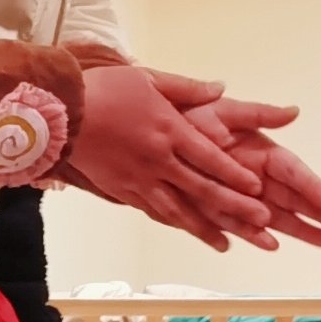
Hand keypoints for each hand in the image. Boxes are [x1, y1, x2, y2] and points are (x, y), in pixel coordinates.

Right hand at [59, 64, 277, 248]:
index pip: (210, 157)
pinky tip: (187, 232)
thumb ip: (188, 88)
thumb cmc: (103, 90)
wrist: (59, 114)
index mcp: (168, 130)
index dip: (235, 174)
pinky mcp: (121, 190)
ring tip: (227, 243)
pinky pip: (152, 211)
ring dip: (204, 228)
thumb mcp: (149, 78)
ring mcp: (138, 179)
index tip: (257, 188)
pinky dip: (173, 224)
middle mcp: (157, 160)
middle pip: (201, 188)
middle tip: (261, 220)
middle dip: (234, 206)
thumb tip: (221, 89)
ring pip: (177, 210)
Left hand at [182, 94, 320, 245]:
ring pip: (270, 216)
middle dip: (316, 213)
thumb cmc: (188, 118)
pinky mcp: (212, 210)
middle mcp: (252, 177)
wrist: (149, 136)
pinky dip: (252, 235)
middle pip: (290, 198)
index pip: (292, 171)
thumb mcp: (224, 111)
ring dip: (296, 229)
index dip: (310, 186)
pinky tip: (271, 245)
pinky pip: (236, 225)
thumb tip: (293, 112)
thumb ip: (258, 114)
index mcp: (259, 152)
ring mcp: (235, 196)